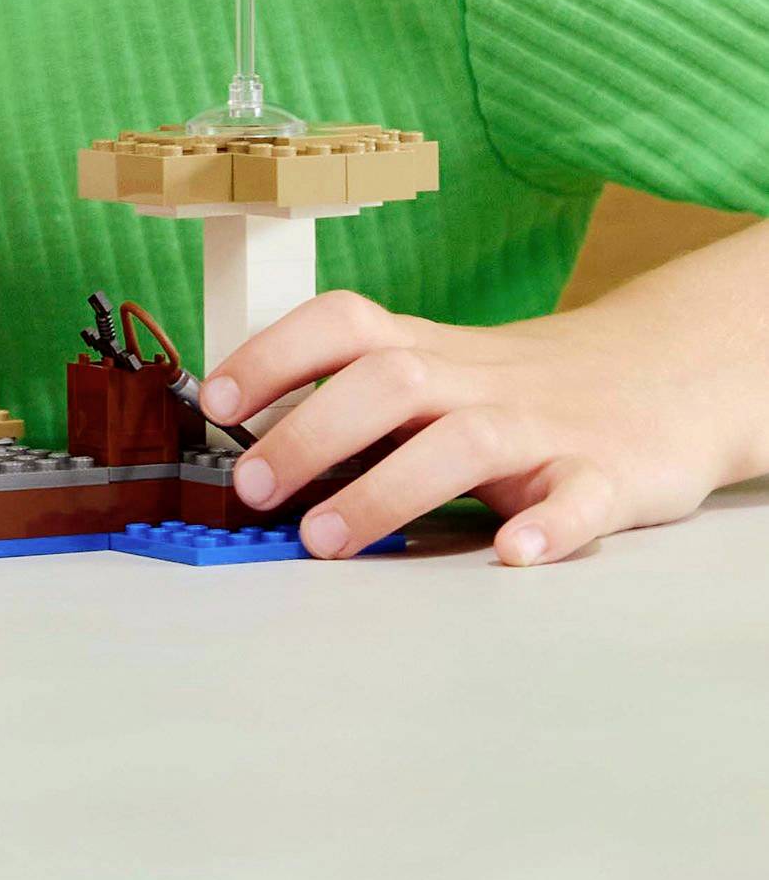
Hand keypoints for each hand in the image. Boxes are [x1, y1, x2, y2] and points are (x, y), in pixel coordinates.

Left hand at [201, 278, 751, 566]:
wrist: (662, 378)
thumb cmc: (511, 389)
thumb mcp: (430, 373)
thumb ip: (350, 402)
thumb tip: (244, 447)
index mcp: (423, 349)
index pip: (340, 325)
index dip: (274, 354)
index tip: (217, 402)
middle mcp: (474, 378)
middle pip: (386, 380)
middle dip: (308, 432)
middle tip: (251, 490)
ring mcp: (543, 427)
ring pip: (464, 442)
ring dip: (386, 489)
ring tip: (323, 539)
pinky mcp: (609, 477)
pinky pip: (582, 498)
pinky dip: (551, 526)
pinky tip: (512, 554)